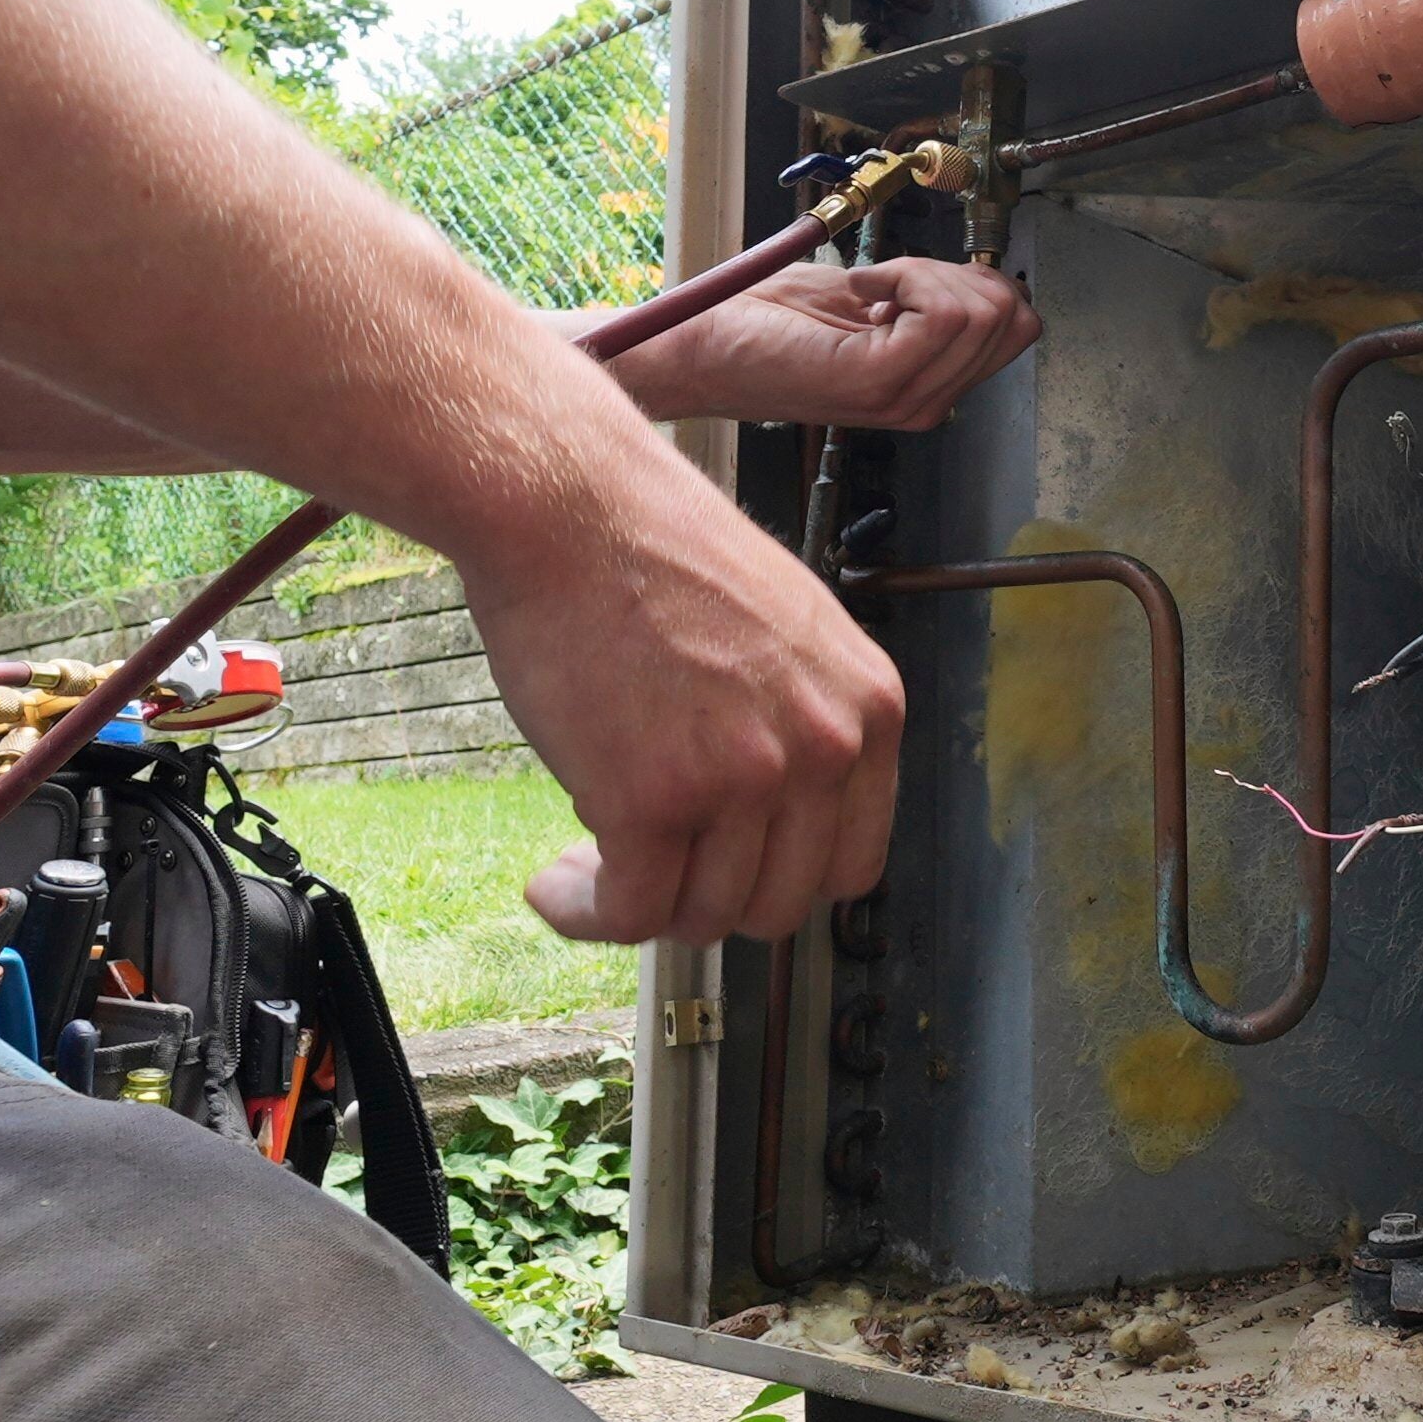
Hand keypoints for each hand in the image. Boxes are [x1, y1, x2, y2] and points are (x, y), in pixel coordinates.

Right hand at [475, 389, 906, 946]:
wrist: (570, 505)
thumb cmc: (654, 548)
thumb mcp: (786, 629)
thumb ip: (802, 719)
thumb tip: (772, 815)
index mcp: (869, 708)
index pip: (854, 865)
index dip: (780, 883)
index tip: (726, 873)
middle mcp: (823, 750)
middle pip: (778, 904)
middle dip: (707, 900)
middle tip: (648, 870)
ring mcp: (742, 779)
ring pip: (702, 916)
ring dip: (638, 907)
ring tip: (586, 867)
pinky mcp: (652, 800)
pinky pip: (627, 914)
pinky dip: (583, 914)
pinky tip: (553, 885)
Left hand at [600, 257, 1037, 430]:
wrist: (703, 344)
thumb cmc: (765, 321)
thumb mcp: (865, 299)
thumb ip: (925, 299)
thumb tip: (980, 279)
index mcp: (929, 384)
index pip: (1019, 326)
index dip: (977, 281)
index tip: (915, 278)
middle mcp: (927, 401)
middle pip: (1012, 318)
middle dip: (958, 275)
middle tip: (892, 281)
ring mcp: (907, 397)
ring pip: (980, 312)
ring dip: (927, 274)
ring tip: (872, 288)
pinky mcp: (878, 380)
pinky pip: (941, 312)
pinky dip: (905, 278)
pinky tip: (860, 291)